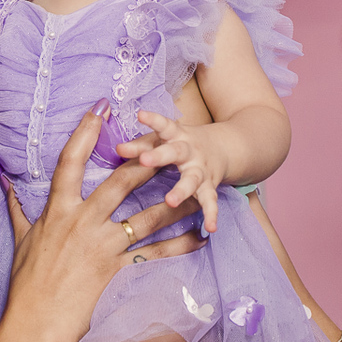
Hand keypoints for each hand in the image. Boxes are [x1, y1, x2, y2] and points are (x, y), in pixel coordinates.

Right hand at [0, 100, 206, 341]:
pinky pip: (154, 254)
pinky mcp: (117, 268)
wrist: (37, 320)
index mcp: (58, 210)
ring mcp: (103, 244)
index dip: (86, 132)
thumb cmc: (26, 281)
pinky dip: (179, 245)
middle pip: (119, 183)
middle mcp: (83, 221)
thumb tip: (5, 185)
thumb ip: (16, 209)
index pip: (70, 162)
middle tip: (163, 138)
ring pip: (144, 216)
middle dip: (143, 159)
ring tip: (194, 184)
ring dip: (172, 201)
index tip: (100, 108)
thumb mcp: (21, 239)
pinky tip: (199, 236)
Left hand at [117, 110, 226, 232]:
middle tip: (145, 160)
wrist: (224, 147)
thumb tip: (117, 148)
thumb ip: (140, 145)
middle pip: (176, 151)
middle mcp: (190, 150)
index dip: (153, 120)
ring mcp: (201, 169)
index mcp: (176, 135)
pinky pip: (210, 201)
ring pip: (192, 179)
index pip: (164, 126)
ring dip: (181, 190)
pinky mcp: (209, 186)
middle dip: (160, 156)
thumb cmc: (181, 144)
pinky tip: (210, 227)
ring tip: (170, 200)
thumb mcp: (164, 140)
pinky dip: (211, 214)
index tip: (140, 114)